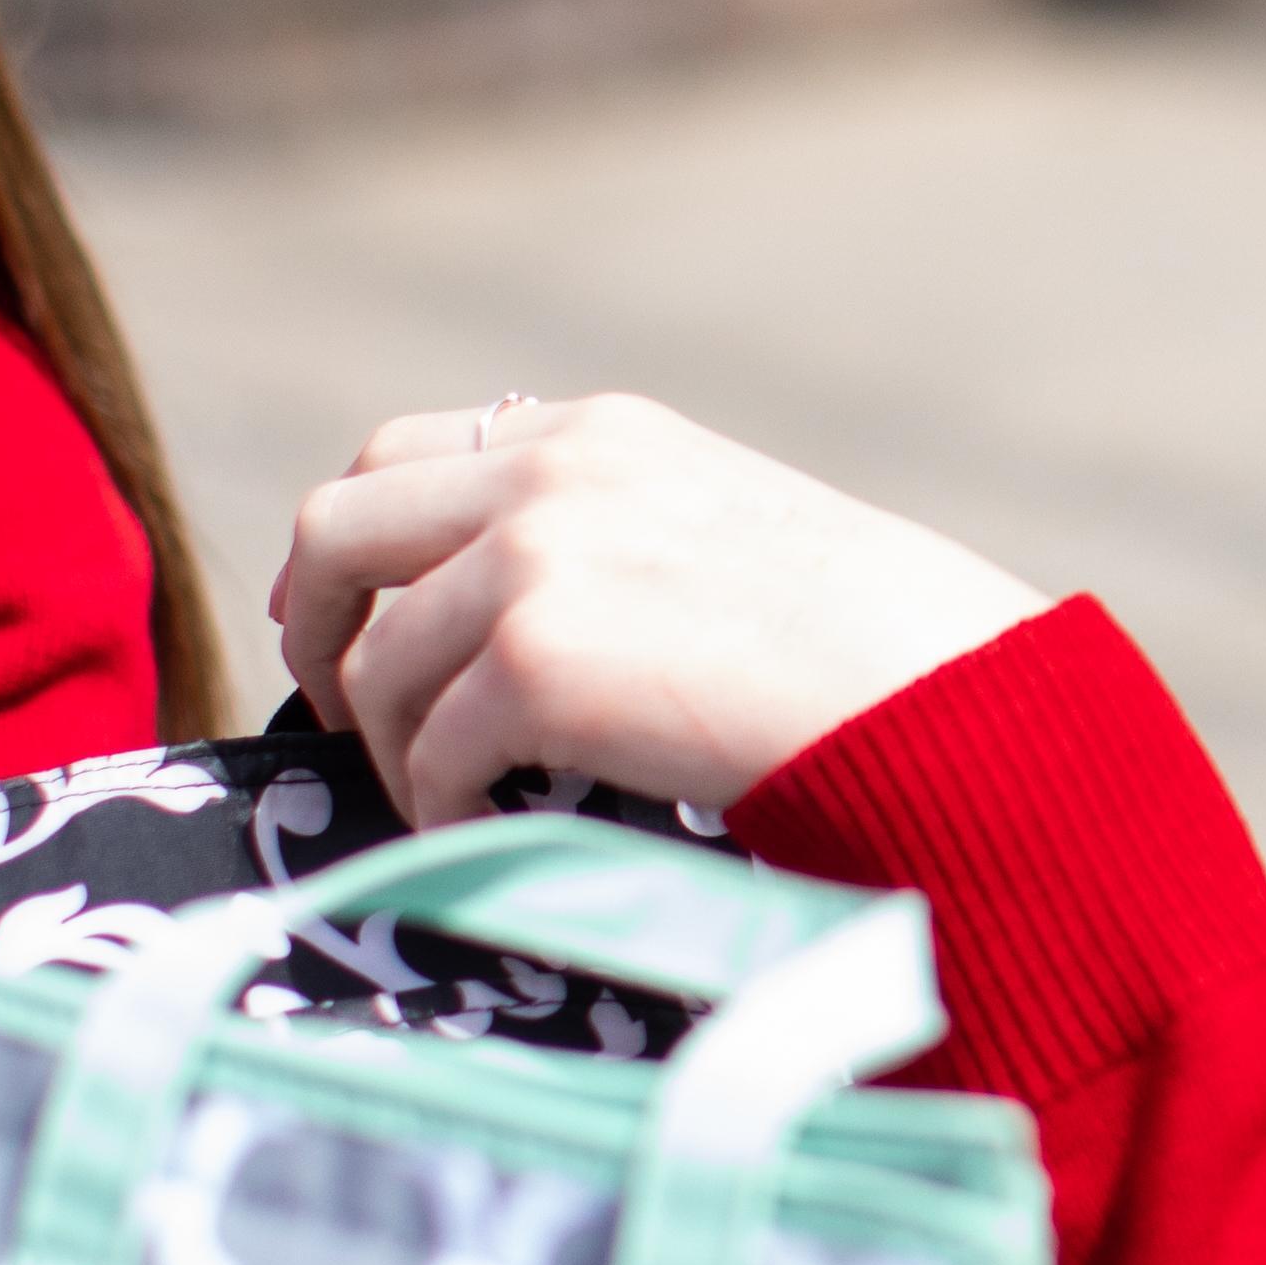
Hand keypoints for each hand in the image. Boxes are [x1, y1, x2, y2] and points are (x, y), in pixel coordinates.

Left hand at [270, 393, 1041, 822]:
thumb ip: (620, 541)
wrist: (950, 699)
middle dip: (315, 625)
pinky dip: (444, 806)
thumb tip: (514, 623)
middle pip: (338, 526)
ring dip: (400, 747)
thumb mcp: (734, 535)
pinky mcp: (538, 659)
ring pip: (378, 661)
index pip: (407, 452)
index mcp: (606, 435)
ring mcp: (538, 559)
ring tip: (455, 800)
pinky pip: (429, 752)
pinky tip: (495, 829)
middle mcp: (555, 472)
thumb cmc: (885, 649)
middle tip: (345, 712)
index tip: (353, 616)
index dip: (356, 545)